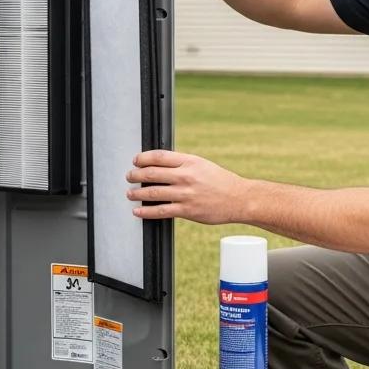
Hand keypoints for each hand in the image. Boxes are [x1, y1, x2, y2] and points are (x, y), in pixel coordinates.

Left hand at [126, 150, 247, 223]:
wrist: (239, 199)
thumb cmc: (221, 181)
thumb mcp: (202, 165)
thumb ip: (183, 164)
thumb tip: (160, 165)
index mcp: (190, 161)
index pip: (159, 156)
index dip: (143, 158)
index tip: (136, 161)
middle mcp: (186, 176)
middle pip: (152, 173)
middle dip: (135, 175)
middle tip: (129, 177)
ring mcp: (186, 194)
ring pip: (153, 192)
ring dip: (137, 193)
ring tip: (130, 194)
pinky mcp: (187, 211)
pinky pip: (161, 211)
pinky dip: (146, 211)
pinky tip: (138, 211)